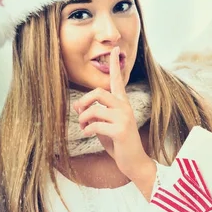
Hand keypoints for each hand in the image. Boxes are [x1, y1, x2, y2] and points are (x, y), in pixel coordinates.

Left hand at [73, 46, 154, 183]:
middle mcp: (125, 107)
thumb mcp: (105, 126)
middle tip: (78, 113)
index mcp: (123, 104)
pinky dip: (87, 130)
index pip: (118, 80)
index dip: (115, 65)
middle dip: (83, 101)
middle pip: (98, 92)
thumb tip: (78, 108)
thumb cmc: (119, 143)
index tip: (114, 49)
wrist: (134, 162)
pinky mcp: (120, 130)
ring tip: (84, 127)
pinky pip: (94, 125)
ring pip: (93, 110)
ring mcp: (124, 118)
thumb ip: (95, 114)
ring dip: (82, 119)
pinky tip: (89, 135)